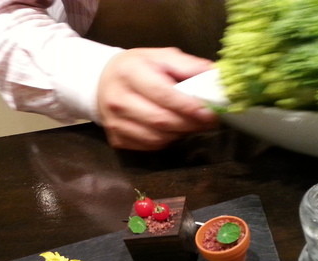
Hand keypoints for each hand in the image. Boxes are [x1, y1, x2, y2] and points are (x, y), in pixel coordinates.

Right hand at [96, 47, 218, 150]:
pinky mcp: (117, 139)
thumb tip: (216, 76)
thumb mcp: (159, 57)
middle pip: (161, 120)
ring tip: (192, 124)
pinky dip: (167, 140)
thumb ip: (188, 65)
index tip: (210, 112)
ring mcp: (116, 123)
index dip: (189, 107)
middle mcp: (119, 100)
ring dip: (180, 134)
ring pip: (157, 138)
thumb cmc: (136, 68)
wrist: (100, 82)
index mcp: (130, 73)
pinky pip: (149, 146)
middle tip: (209, 121)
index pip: (163, 94)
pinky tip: (173, 129)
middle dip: (190, 124)